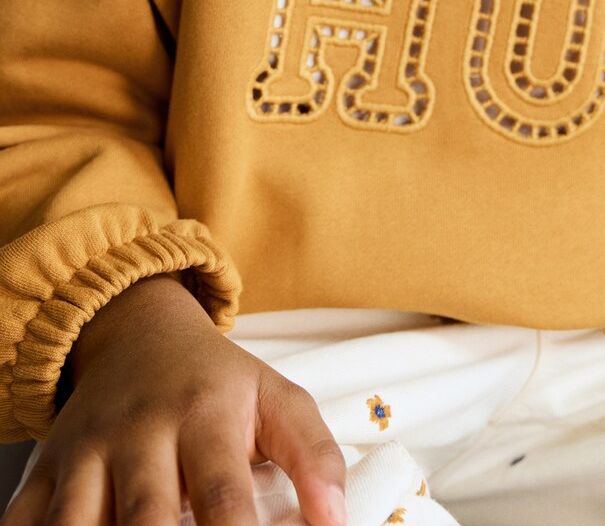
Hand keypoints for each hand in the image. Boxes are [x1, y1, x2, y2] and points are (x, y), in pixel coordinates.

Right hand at [1, 275, 348, 525]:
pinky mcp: (46, 468)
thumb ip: (315, 455)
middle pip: (144, 518)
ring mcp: (87, 450)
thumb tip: (337, 521)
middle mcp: (142, 431)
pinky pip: (23, 521)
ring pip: (76, 523)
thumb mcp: (276, 398)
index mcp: (206, 415)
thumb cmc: (216, 381)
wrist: (141, 333)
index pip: (222, 498)